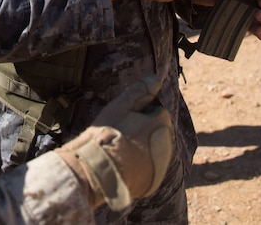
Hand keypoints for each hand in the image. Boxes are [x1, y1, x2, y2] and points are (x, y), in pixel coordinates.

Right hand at [56, 75, 172, 209]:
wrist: (93, 172)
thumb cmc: (105, 135)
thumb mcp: (120, 107)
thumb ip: (140, 91)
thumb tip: (158, 77)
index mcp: (161, 125)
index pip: (158, 112)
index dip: (140, 113)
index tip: (124, 119)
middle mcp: (167, 147)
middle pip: (158, 132)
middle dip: (144, 131)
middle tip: (120, 134)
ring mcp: (160, 168)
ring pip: (155, 151)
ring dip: (143, 149)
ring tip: (119, 151)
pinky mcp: (151, 185)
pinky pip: (149, 171)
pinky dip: (140, 167)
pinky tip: (121, 166)